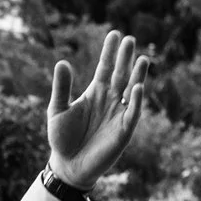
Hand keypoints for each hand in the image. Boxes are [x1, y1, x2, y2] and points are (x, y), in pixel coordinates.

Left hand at [46, 30, 148, 189]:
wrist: (68, 166)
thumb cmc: (62, 138)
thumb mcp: (57, 110)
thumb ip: (62, 88)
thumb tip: (62, 62)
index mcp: (95, 93)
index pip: (105, 68)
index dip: (110, 52)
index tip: (115, 34)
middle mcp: (110, 100)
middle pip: (121, 75)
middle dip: (125, 58)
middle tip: (130, 39)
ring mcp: (118, 114)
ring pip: (131, 90)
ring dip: (137, 76)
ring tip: (142, 58)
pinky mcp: (123, 131)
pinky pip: (132, 113)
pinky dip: (135, 101)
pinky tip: (137, 88)